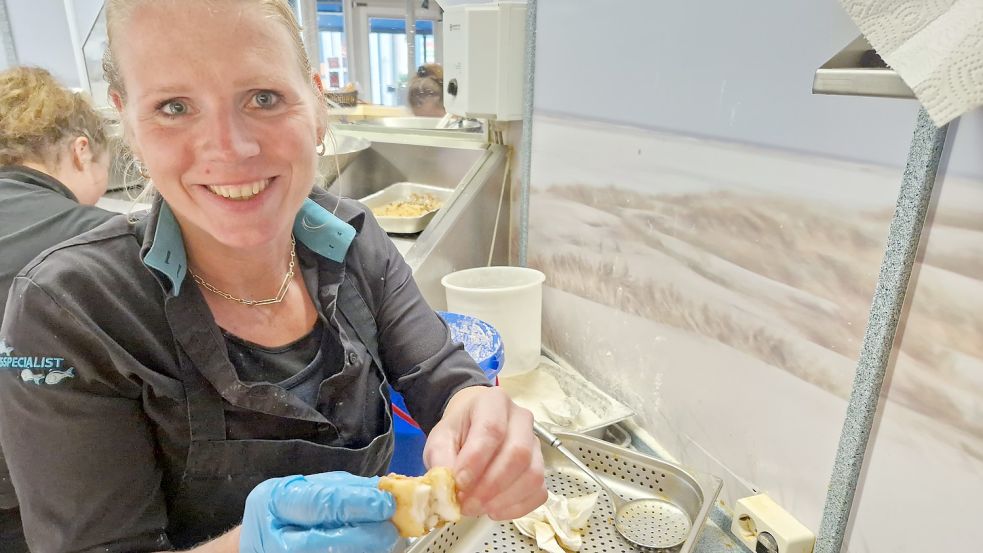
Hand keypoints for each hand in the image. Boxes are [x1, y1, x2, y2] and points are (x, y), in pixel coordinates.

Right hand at [240, 472, 398, 552]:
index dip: (357, 504)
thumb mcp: (302, 488)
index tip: (387, 504)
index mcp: (275, 501)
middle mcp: (277, 535)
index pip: (321, 503)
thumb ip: (339, 489)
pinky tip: (372, 550)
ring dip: (366, 550)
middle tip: (393, 529)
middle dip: (367, 535)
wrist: (255, 539)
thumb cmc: (283, 509)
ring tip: (387, 540)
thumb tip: (381, 490)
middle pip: (328, 539)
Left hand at [423, 386, 546, 520]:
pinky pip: (539, 491)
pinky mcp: (541, 466)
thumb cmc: (459, 431)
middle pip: (518, 453)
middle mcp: (521, 419)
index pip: (492, 429)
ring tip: (477, 508)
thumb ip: (440, 458)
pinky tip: (494, 510)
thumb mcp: (440, 438)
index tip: (459, 483)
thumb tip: (447, 485)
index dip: (476, 461)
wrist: (474, 427)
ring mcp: (535, 443)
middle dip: (490, 485)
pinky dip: (517, 507)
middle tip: (466, 504)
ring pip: (532, 474)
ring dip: (503, 499)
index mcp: (494, 403)